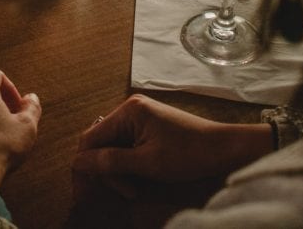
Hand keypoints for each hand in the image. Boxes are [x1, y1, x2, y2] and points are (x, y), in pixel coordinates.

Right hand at [72, 95, 272, 197]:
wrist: (223, 149)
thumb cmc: (189, 153)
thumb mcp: (147, 163)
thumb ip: (110, 162)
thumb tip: (79, 163)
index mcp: (128, 111)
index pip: (91, 138)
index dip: (86, 166)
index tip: (86, 192)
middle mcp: (131, 109)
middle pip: (101, 144)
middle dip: (108, 172)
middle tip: (124, 193)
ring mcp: (141, 118)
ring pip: (114, 148)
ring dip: (119, 172)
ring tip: (133, 191)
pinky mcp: (149, 128)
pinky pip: (127, 147)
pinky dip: (129, 166)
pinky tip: (138, 181)